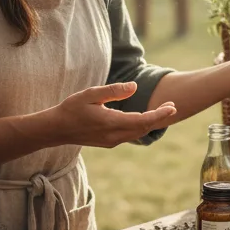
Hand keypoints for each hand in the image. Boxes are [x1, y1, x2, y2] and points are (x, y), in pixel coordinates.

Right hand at [50, 82, 176, 147]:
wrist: (56, 129)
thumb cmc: (71, 108)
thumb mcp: (91, 94)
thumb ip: (113, 90)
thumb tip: (135, 86)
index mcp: (111, 122)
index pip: (142, 120)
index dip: (160, 114)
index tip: (173, 107)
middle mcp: (114, 135)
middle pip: (144, 128)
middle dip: (159, 118)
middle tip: (171, 105)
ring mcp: (112, 141)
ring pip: (138, 133)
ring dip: (151, 123)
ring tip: (163, 110)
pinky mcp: (109, 142)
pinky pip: (130, 135)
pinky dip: (141, 126)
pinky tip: (145, 118)